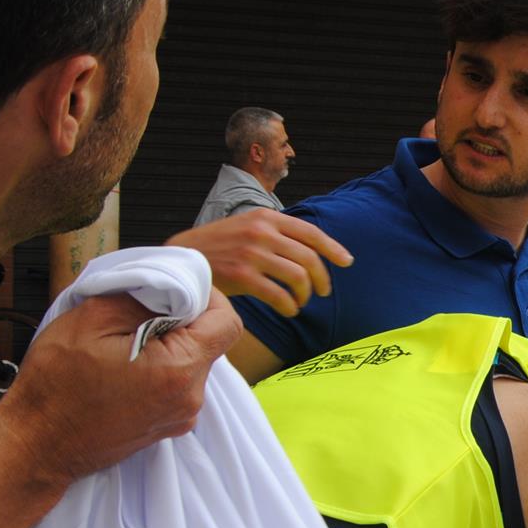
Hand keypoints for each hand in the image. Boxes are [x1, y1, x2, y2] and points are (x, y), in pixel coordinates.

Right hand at [0, 289, 238, 493]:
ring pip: (192, 363)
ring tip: (124, 342)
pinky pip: (178, 385)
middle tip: (140, 313)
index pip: (227, 323)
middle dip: (182, 321)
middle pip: (209, 343)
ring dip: (168, 345)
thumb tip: (171, 286)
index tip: (179, 289)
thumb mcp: (92, 318)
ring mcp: (181, 417)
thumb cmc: (55, 385)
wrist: (36, 445)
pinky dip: (160, 368)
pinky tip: (124, 366)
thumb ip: (142, 296)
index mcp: (179, 369)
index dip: (209, 298)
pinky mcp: (167, 426)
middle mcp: (190, 398)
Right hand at [166, 208, 351, 316]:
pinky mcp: (242, 276)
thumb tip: (311, 250)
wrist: (181, 257)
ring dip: (305, 294)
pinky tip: (289, 310)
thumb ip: (275, 233)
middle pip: (309, 258)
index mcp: (265, 216)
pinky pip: (280, 295)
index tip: (347, 262)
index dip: (333, 248)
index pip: (310, 232)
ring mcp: (252, 253)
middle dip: (322, 278)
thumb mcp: (247, 227)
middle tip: (323, 291)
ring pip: (298, 277)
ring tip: (301, 301)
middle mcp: (261, 231)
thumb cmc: (218, 246)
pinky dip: (290, 307)